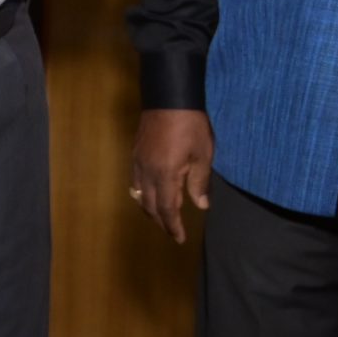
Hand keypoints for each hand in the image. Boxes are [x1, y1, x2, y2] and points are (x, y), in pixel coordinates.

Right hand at [131, 107, 213, 243]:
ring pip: (139, 194)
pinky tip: (150, 193)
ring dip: (149, 209)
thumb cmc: (191, 126)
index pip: (166, 208)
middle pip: (149, 205)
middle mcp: (147, 173)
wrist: (169, 98)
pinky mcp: (135, 154)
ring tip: (162, 216)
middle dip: (161, 221)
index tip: (180, 239)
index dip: (173, 226)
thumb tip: (201, 206)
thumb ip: (199, 182)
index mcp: (165, 175)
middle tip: (172, 232)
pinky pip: (135, 181)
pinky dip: (142, 194)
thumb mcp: (202, 154)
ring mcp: (138, 163)